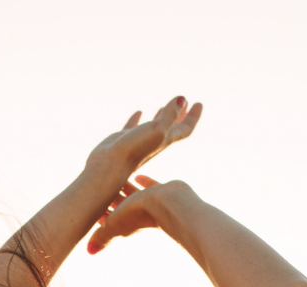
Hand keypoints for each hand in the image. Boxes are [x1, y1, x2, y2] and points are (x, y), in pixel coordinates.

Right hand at [85, 97, 201, 176]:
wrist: (108, 168)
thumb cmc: (134, 151)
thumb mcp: (158, 130)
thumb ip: (170, 114)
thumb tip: (183, 99)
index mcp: (165, 140)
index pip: (185, 128)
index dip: (193, 116)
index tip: (199, 102)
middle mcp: (153, 142)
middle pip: (172, 128)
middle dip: (180, 116)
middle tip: (187, 103)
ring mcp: (137, 142)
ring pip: (152, 128)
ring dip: (160, 116)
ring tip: (162, 107)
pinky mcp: (122, 141)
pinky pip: (132, 127)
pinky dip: (137, 119)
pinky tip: (139, 112)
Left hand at [86, 175, 182, 253]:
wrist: (169, 203)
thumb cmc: (139, 214)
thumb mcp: (114, 226)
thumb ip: (101, 237)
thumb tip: (89, 252)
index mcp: (125, 226)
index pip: (107, 221)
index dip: (98, 214)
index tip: (88, 205)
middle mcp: (138, 217)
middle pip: (119, 208)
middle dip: (109, 201)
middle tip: (98, 187)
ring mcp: (152, 205)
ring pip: (134, 196)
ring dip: (124, 190)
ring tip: (115, 179)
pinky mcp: (164, 194)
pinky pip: (151, 187)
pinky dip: (144, 182)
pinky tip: (137, 175)